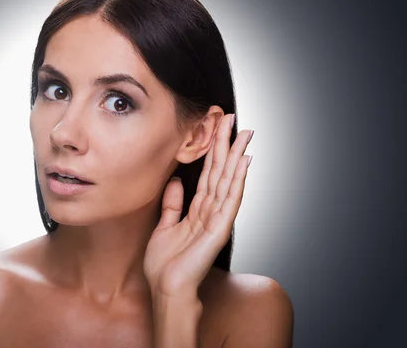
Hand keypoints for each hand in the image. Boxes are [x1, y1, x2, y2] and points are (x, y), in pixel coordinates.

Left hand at [143, 113, 252, 299]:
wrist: (167, 288)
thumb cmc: (165, 264)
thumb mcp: (164, 226)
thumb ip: (172, 204)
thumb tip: (176, 181)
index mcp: (198, 209)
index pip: (208, 174)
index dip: (212, 151)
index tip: (216, 128)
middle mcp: (211, 210)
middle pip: (221, 172)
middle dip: (226, 145)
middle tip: (232, 120)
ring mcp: (217, 219)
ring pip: (229, 180)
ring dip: (236, 156)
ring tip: (244, 134)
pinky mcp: (219, 228)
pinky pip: (230, 200)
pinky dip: (238, 180)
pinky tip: (244, 163)